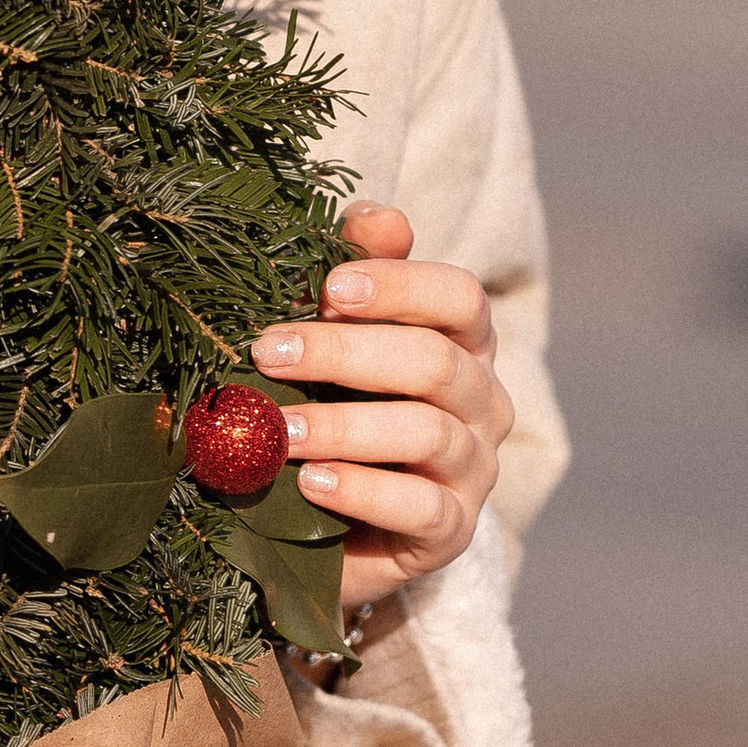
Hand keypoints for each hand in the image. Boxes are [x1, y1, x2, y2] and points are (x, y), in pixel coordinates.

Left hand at [253, 201, 512, 610]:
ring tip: (278, 429)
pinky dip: (363, 492)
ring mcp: (473, 467)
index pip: (460, 296)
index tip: (330, 287)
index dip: (400, 285)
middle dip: (345, 353)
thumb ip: (357, 272)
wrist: (338, 515)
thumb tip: (376, 216)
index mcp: (461, 340)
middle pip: (434, 362)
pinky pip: (422, 509)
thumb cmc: (337, 401)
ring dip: (342, 427)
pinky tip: (310, 483)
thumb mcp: (337, 335)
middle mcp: (481, 399)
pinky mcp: (451, 530)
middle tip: (267, 352)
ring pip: (426, 433)